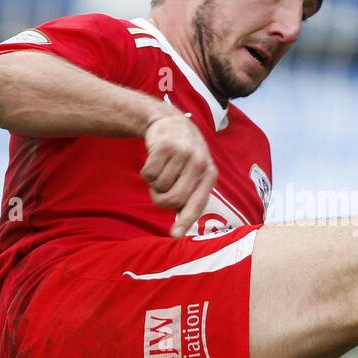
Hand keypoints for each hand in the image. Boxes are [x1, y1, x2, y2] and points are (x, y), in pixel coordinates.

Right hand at [141, 112, 216, 237]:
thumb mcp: (195, 172)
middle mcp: (200, 162)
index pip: (197, 203)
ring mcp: (183, 153)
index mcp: (210, 173)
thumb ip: (190, 197)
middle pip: (174, 199)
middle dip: (161, 199)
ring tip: (162, 168)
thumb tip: (178, 231)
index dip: (185, 221)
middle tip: (159, 190)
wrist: (169, 122)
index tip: (174, 235)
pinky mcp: (165, 145)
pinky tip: (154, 160)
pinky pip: (148, 174)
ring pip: (159, 186)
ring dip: (154, 182)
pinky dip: (146, 172)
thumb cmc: (183, 155)